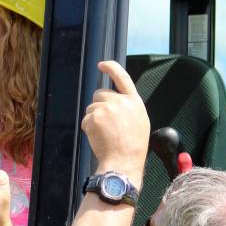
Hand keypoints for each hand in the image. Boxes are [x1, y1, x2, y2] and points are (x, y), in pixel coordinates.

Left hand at [82, 60, 149, 181]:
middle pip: (100, 94)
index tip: (103, 64)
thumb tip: (116, 100)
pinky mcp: (94, 117)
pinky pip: (86, 119)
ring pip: (91, 107)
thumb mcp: (139, 122)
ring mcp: (106, 108)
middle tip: (107, 124)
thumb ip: (128, 107)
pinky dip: (89, 128)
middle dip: (99, 105)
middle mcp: (120, 101)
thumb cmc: (132, 147)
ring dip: (94, 119)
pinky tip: (99, 138)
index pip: (122, 77)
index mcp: (134, 102)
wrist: (123, 161)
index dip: (111, 68)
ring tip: (106, 134)